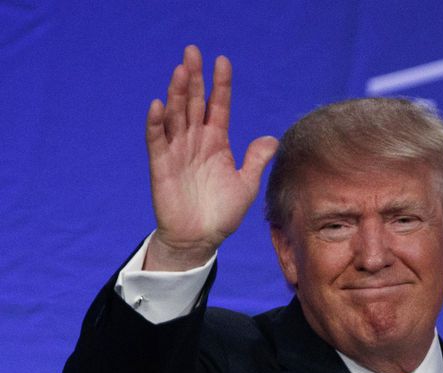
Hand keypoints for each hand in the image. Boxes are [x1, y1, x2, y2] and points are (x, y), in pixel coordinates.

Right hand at [144, 45, 277, 270]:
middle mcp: (196, 141)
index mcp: (217, 143)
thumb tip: (273, 138)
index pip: (218, 106)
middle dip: (194, 78)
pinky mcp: (161, 165)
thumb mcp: (246, 185)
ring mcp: (177, 151)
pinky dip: (156, 123)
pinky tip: (158, 105)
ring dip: (176, 93)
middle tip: (193, 51)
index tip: (222, 61)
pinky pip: (157, 140)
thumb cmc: (222, 213)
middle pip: (193, 103)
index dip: (220, 85)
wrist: (200, 239)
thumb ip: (256, 160)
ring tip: (180, 70)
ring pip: (175, 116)